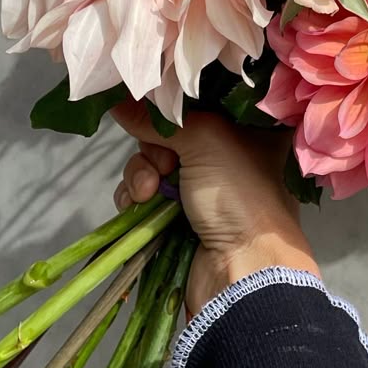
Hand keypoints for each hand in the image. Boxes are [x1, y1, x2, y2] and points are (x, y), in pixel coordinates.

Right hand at [111, 100, 319, 316]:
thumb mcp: (205, 141)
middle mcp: (227, 154)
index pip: (201, 102)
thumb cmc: (239, 195)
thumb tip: (118, 98)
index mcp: (249, 128)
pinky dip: (134, 199)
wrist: (243, 269)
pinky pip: (143, 196)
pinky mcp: (178, 217)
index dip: (174, 106)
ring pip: (152, 165)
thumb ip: (158, 120)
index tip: (154, 109)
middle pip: (169, 134)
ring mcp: (201, 188)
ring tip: (150, 194)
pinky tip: (138, 206)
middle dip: (155, 150)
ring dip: (140, 176)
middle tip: (165, 167)